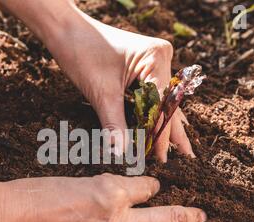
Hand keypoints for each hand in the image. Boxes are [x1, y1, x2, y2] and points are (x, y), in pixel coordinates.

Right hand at [0, 173, 209, 221]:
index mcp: (112, 191)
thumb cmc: (34, 196)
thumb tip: (127, 194)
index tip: (153, 189)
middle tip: (203, 217)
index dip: (154, 186)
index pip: (148, 188)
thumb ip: (106, 190)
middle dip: (190, 217)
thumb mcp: (76, 181)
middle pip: (168, 219)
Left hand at [48, 13, 195, 161]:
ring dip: (165, 123)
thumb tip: (121, 153)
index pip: (162, 104)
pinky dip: (153, 111)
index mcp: (156, 57)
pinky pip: (152, 92)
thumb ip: (114, 124)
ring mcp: (153, 59)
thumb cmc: (82, 53)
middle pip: (167, 102)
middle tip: (187, 157)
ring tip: (179, 148)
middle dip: (172, 130)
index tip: (161, 157)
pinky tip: (162, 127)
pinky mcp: (143, 64)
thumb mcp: (101, 94)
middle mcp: (160, 56)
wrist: (66, 31)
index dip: (160, 133)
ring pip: (161, 99)